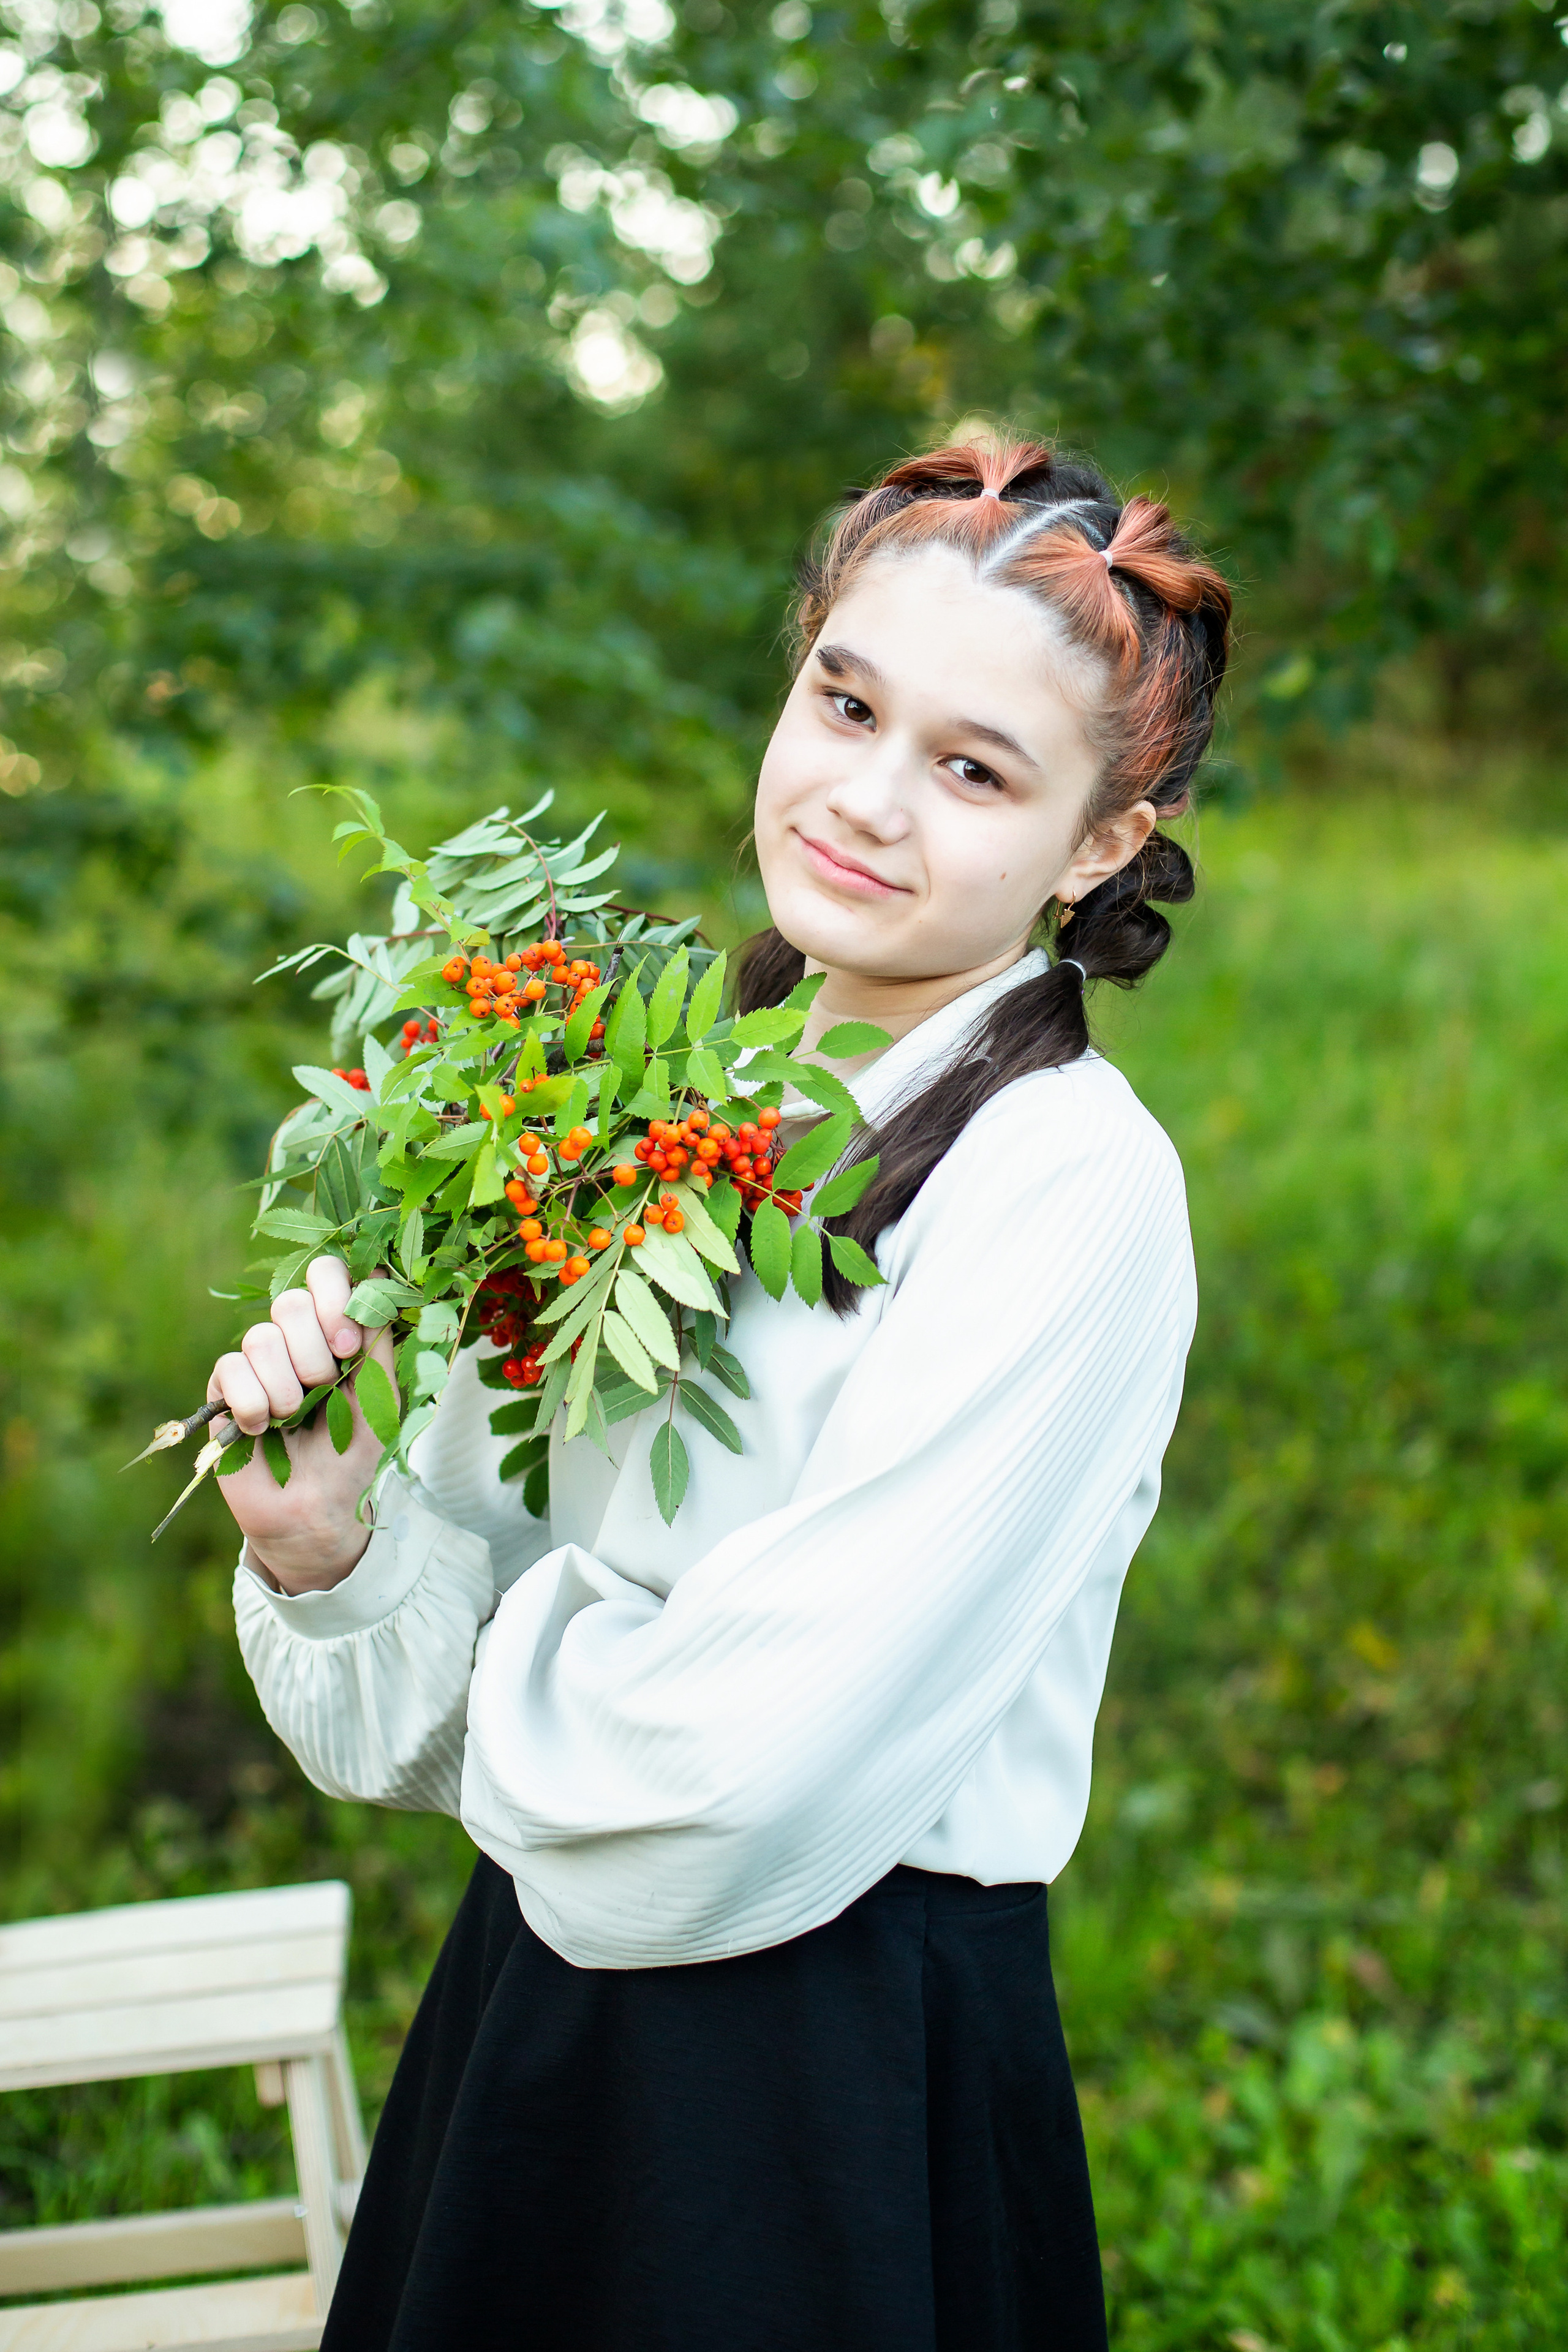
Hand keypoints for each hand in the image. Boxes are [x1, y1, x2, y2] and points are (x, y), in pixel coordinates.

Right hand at [208, 1256, 396, 1594]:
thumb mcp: (381, 1396)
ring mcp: (257, 1361)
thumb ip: (378, 1339)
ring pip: (260, 1337)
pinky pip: (229, 1368)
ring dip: (285, 1388)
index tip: (348, 1346)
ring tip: (292, 1419)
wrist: (315, 1511)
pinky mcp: (224, 1388)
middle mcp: (295, 1338)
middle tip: (323, 1390)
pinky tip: (260, 1429)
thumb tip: (378, 1277)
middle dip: (313, 1352)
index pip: (327, 1273)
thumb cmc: (353, 1453)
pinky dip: (252, 1404)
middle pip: (290, 1301)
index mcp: (335, 1330)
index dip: (335, 1298)